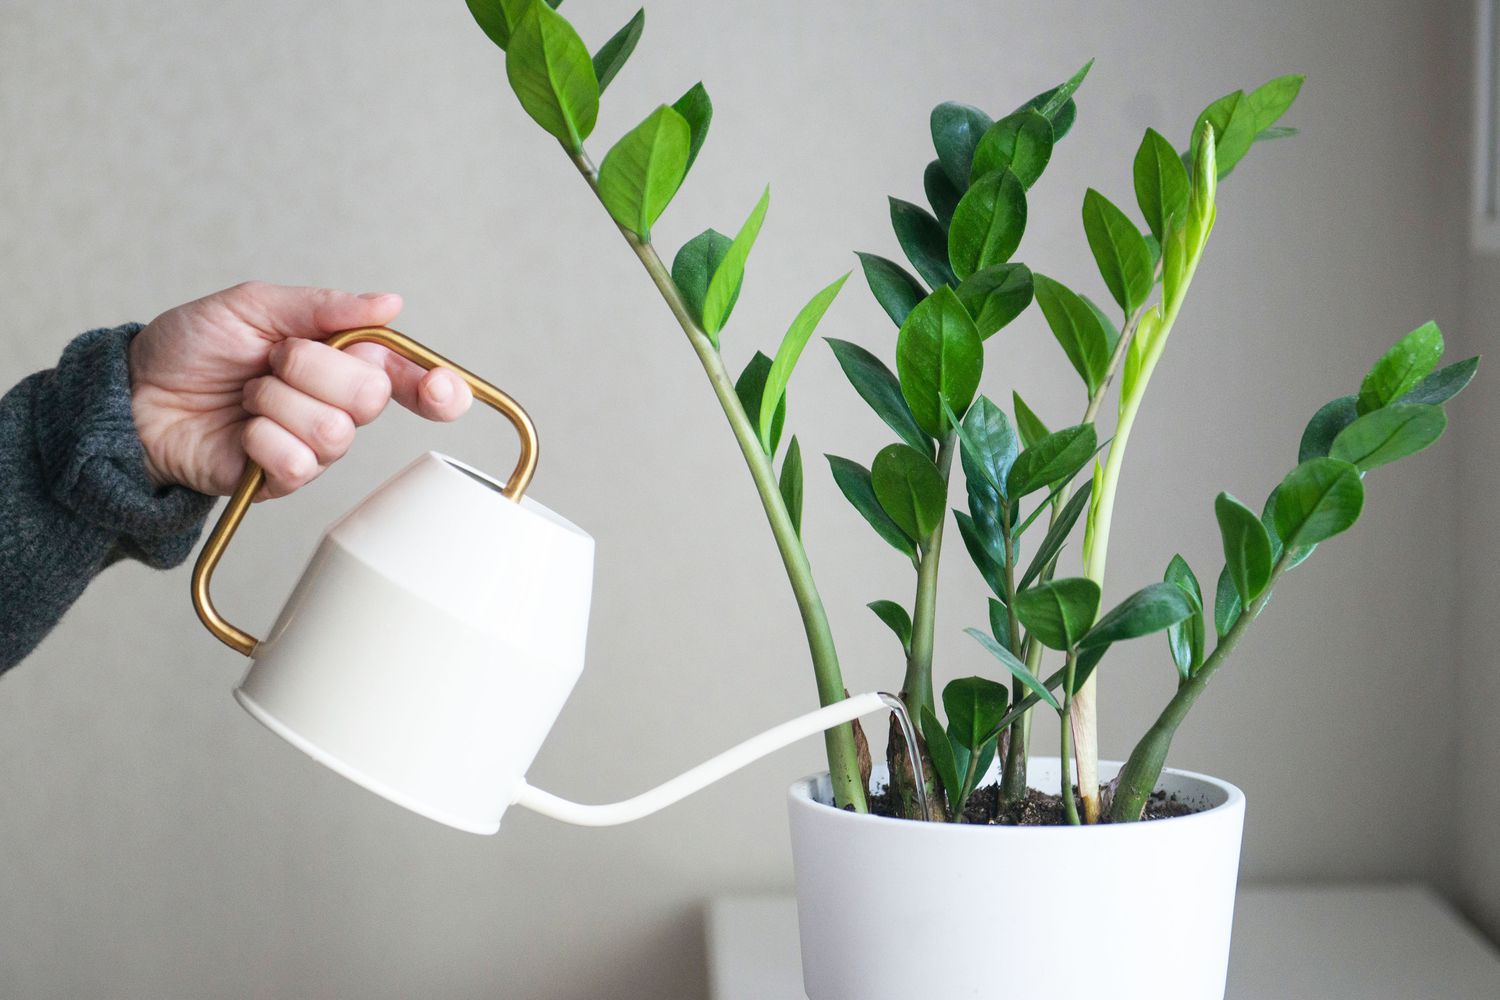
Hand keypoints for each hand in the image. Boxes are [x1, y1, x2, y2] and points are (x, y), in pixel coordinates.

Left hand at [129, 282, 471, 497]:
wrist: (135, 395)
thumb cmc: (191, 348)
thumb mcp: (254, 305)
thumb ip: (324, 305)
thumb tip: (389, 303)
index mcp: (338, 358)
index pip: (405, 375)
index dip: (435, 386)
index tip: (442, 390)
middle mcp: (334, 403)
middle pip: (369, 396)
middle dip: (314, 368)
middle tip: (273, 359)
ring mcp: (312, 444)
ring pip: (334, 431)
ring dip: (278, 402)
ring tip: (248, 395)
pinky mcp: (285, 479)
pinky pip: (298, 463)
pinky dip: (262, 439)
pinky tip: (242, 431)